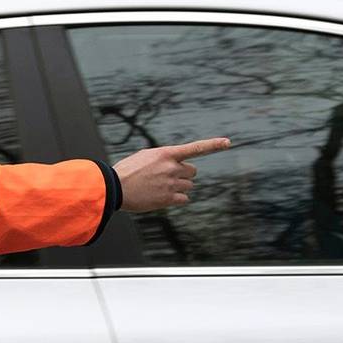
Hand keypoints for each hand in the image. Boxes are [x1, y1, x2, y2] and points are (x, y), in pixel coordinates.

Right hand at [113, 138, 230, 211]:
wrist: (114, 188)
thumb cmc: (126, 172)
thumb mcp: (144, 157)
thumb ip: (162, 159)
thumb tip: (173, 165)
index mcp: (166, 153)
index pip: (195, 148)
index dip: (213, 145)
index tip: (228, 142)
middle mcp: (172, 167)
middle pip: (192, 172)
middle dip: (184, 175)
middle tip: (168, 178)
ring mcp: (171, 184)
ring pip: (188, 186)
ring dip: (179, 187)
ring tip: (160, 188)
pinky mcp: (169, 199)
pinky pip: (184, 199)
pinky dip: (177, 199)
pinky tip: (163, 198)